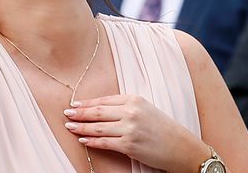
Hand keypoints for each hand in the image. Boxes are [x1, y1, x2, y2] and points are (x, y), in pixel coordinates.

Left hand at [63, 94, 207, 171]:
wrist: (182, 147)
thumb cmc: (164, 129)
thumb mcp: (146, 110)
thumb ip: (126, 107)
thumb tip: (101, 109)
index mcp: (134, 99)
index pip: (104, 100)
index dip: (87, 103)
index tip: (74, 104)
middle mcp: (131, 111)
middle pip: (98, 112)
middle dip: (80, 113)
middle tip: (66, 114)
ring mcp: (130, 128)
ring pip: (98, 127)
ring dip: (81, 127)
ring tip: (69, 127)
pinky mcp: (130, 145)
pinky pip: (105, 142)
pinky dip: (92, 141)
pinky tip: (83, 140)